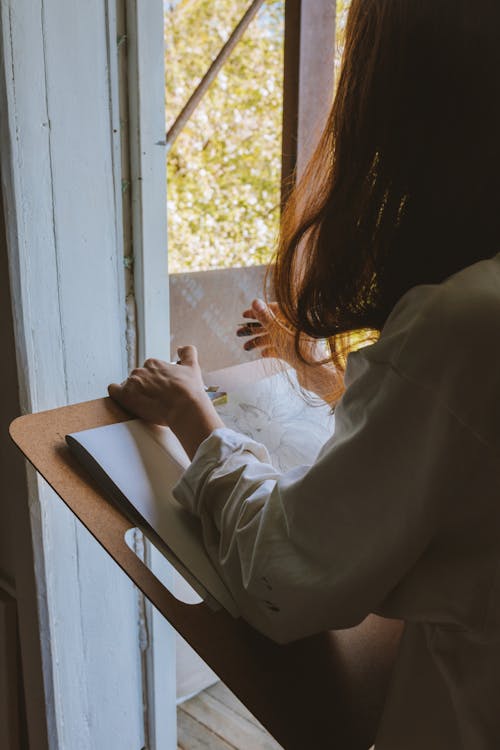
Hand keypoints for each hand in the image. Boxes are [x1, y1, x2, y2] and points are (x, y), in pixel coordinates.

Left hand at [108, 346, 223, 458]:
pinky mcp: (125, 396)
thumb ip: (187, 353)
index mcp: (153, 363)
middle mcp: (140, 370)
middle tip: (155, 399)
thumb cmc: (189, 390)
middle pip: (137, 379)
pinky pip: (113, 391)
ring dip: (135, 394)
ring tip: (147, 404)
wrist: (185, 407)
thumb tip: (181, 348)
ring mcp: (132, 383)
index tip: (160, 390)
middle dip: (144, 388)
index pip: (148, 372)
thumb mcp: (192, 366)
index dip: (154, 382)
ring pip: (128, 387)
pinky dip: (117, 394)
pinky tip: (126, 400)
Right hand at [237, 299, 339, 402]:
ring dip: (259, 341)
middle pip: (272, 324)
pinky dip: (271, 350)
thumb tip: (255, 302)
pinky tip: (262, 354)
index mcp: (295, 318)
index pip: (274, 309)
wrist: (317, 375)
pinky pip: (281, 349)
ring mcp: (297, 340)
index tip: (245, 315)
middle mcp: (296, 328)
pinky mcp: (297, 353)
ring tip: (245, 347)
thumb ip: (266, 318)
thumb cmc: (301, 353)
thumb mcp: (279, 334)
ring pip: (274, 338)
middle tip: (239, 332)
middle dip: (255, 329)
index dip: (258, 312)